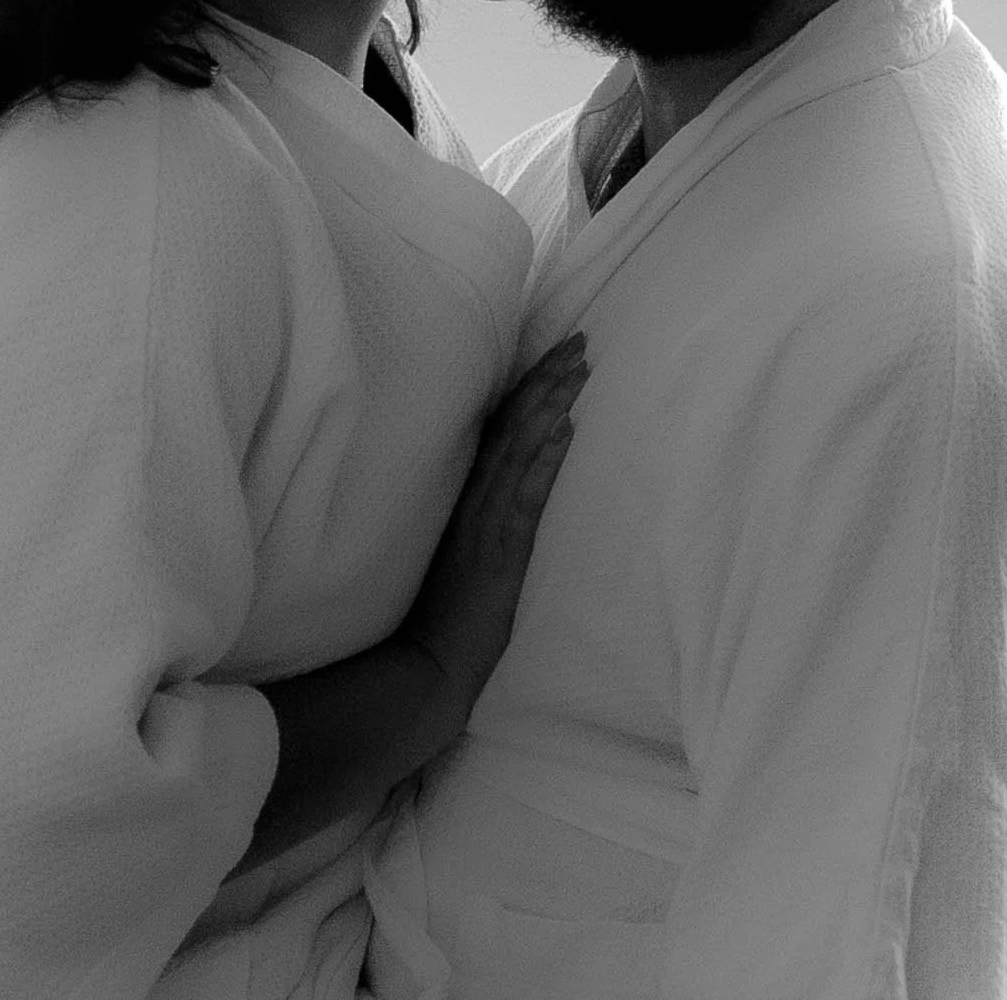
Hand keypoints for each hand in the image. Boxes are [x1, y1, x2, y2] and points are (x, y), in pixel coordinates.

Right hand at [397, 331, 588, 731]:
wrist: (425, 666)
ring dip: (552, 404)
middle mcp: (475, 501)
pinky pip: (525, 495)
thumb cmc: (445, 617)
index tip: (558, 354)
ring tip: (580, 368)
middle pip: (513, 425)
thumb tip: (511, 479)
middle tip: (580, 341)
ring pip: (520, 448)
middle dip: (548, 380)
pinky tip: (566, 429)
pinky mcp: (499, 552)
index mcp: (467, 498)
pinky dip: (545, 458)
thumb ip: (481, 518)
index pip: (500, 428)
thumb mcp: (464, 554)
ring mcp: (485, 523)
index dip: (530, 388)